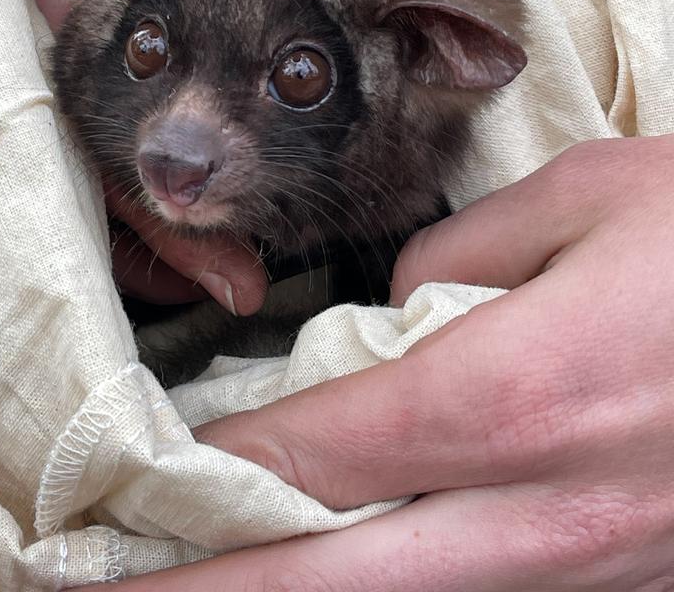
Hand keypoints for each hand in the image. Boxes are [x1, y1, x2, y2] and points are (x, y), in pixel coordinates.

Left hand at [77, 135, 673, 589]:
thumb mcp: (591, 197)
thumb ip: (460, 254)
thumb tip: (388, 315)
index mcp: (518, 392)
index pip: (311, 451)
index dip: (204, 472)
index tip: (126, 483)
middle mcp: (544, 512)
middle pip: (324, 583)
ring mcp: (592, 571)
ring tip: (207, 581)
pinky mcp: (627, 581)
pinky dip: (390, 581)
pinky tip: (352, 553)